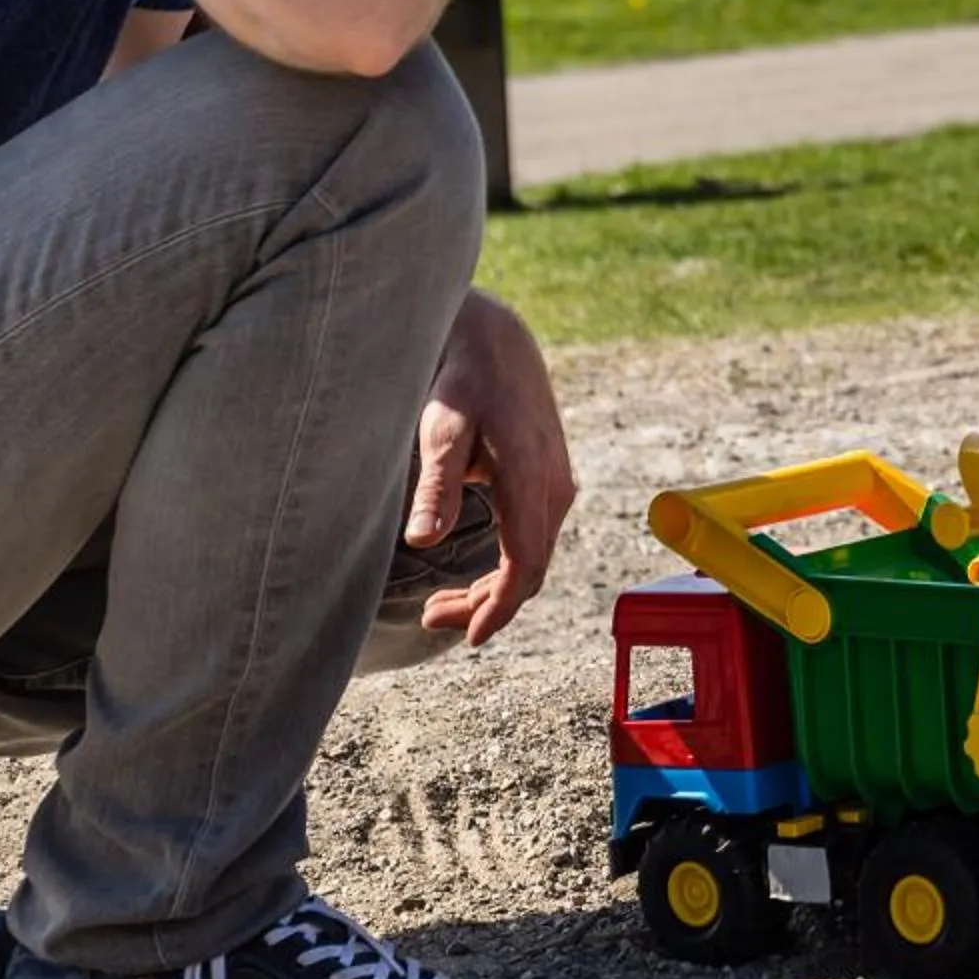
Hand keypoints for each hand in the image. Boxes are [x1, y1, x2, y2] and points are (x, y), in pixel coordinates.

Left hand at [411, 290, 576, 646]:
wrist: (497, 338)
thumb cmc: (463, 381)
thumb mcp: (441, 429)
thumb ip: (436, 485)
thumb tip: (421, 541)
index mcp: (532, 478)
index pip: (524, 564)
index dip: (498, 607)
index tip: (469, 639)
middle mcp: (554, 486)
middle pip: (530, 570)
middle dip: (485, 605)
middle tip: (429, 617)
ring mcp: (557, 483)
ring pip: (532, 557)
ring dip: (492, 589)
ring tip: (439, 605)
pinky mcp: (548, 479)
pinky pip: (532, 538)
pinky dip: (504, 566)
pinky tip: (466, 574)